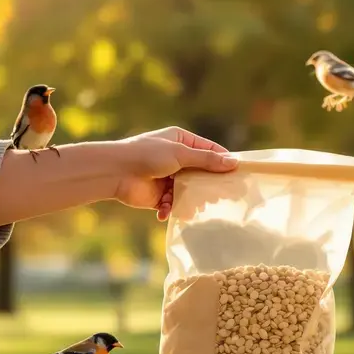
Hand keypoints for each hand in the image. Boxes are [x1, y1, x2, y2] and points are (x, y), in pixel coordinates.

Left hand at [112, 127, 238, 220]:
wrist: (115, 172)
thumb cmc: (146, 155)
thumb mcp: (180, 153)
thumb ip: (207, 160)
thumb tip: (233, 163)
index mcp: (182, 142)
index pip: (210, 151)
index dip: (225, 162)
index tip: (238, 174)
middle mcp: (177, 159)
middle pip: (203, 173)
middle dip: (210, 185)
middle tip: (220, 196)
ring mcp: (169, 179)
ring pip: (191, 192)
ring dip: (192, 200)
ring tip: (194, 206)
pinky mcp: (161, 196)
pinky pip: (175, 205)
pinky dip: (173, 209)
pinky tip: (168, 211)